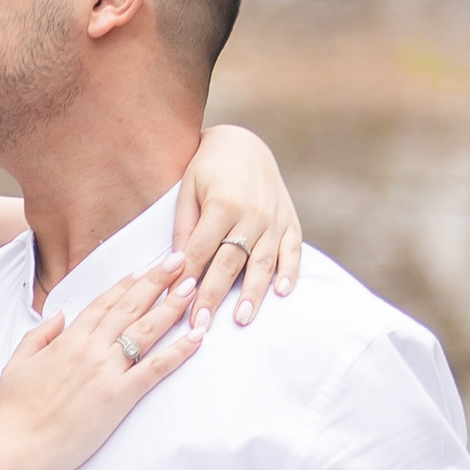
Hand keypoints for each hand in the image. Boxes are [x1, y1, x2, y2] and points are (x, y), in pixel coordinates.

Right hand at [0, 264, 201, 469]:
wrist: (18, 445)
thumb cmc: (14, 410)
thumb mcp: (18, 363)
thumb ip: (39, 335)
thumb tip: (59, 315)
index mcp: (68, 340)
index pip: (103, 304)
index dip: (126, 285)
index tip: (143, 269)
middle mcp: (91, 349)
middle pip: (130, 308)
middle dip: (156, 281)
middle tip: (178, 262)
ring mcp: (107, 371)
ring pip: (146, 330)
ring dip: (171, 306)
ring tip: (191, 286)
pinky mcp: (120, 396)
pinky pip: (155, 369)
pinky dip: (179, 351)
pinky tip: (197, 336)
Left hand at [171, 125, 302, 330]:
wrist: (243, 142)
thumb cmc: (207, 167)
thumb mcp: (187, 189)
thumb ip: (184, 227)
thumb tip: (177, 267)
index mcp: (222, 202)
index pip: (201, 250)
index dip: (188, 278)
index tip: (177, 305)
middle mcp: (251, 212)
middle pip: (230, 262)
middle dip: (214, 296)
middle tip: (201, 326)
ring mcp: (274, 218)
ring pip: (262, 262)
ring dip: (252, 294)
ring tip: (240, 320)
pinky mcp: (290, 220)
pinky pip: (293, 250)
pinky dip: (289, 271)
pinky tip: (282, 293)